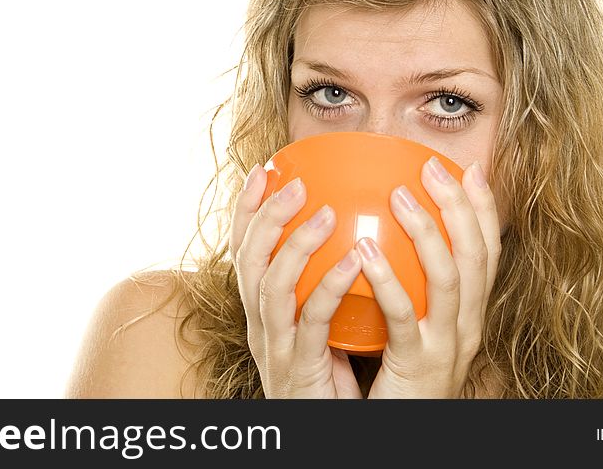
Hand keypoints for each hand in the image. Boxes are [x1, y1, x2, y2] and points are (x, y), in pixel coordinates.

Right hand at [229, 164, 363, 397]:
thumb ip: (326, 286)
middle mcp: (260, 324)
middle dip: (264, 215)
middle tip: (294, 181)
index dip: (247, 209)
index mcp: (262, 310)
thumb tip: (357, 236)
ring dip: (294, 244)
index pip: (245, 250)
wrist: (328, 432)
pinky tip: (353, 261)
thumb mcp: (322, 325)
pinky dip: (329, 286)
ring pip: (270, 286)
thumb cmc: (332, 378)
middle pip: (248, 261)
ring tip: (325, 212)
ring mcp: (275, 347)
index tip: (264, 169)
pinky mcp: (299, 368)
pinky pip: (312, 322)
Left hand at [362, 158, 501, 398]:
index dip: (483, 209)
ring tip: (399, 196)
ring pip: (449, 279)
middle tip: (432, 168)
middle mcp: (469, 326)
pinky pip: (404, 316)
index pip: (486, 252)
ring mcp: (447, 345)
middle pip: (475, 256)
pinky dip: (388, 280)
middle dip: (458, 206)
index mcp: (469, 313)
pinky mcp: (418, 364)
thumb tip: (381, 237)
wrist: (400, 431)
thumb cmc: (399, 376)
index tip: (470, 170)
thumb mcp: (412, 327)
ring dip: (427, 232)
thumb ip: (408, 286)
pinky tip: (365, 251)